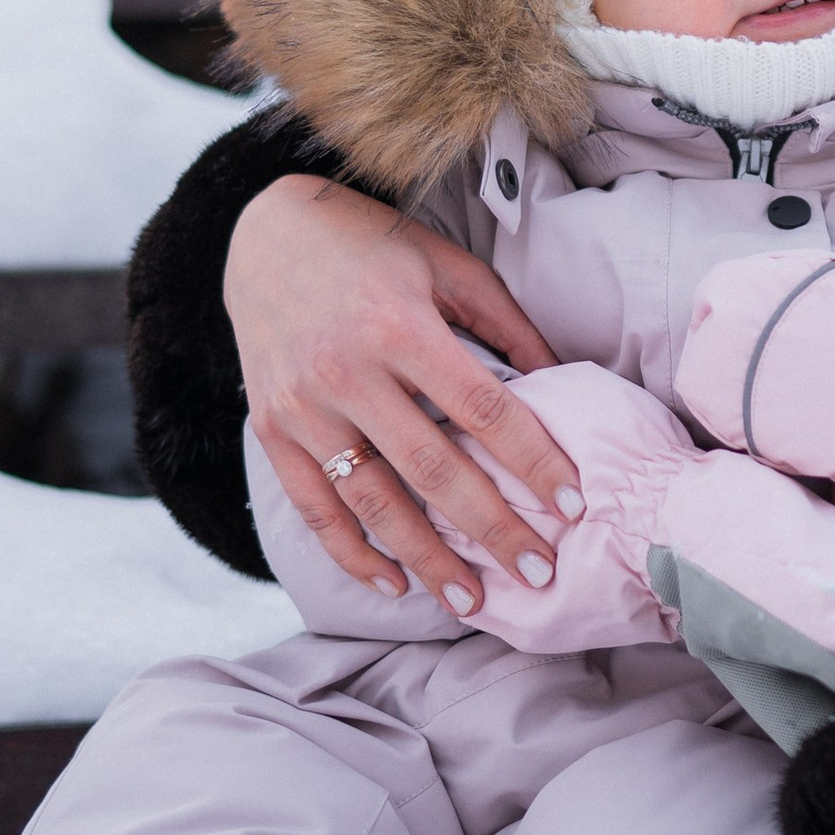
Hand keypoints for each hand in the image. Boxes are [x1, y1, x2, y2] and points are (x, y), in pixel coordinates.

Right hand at [225, 173, 574, 615]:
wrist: (262, 232)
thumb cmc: (372, 246)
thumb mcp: (447, 265)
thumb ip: (505, 323)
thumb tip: (560, 382)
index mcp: (400, 326)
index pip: (482, 407)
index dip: (531, 459)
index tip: (572, 503)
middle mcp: (347, 371)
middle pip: (432, 469)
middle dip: (491, 528)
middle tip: (538, 573)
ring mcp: (303, 406)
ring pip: (372, 502)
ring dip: (427, 560)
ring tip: (472, 601)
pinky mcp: (271, 428)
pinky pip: (314, 507)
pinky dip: (352, 552)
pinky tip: (394, 582)